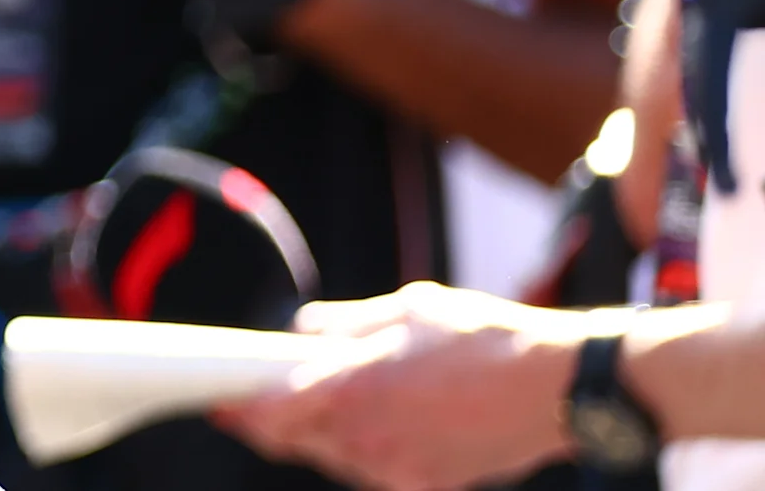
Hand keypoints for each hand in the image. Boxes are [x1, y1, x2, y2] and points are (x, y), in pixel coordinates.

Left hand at [219, 284, 579, 490]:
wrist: (557, 386)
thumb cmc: (482, 338)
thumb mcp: (401, 309)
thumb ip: (340, 325)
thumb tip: (301, 334)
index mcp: (349, 391)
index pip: (266, 416)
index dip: (239, 410)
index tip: (224, 402)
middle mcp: (365, 439)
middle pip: (296, 441)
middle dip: (288, 417)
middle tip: (297, 388)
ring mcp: (396, 470)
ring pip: (337, 456)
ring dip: (335, 431)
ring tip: (376, 393)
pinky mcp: (427, 486)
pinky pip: (378, 470)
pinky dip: (377, 448)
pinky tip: (407, 418)